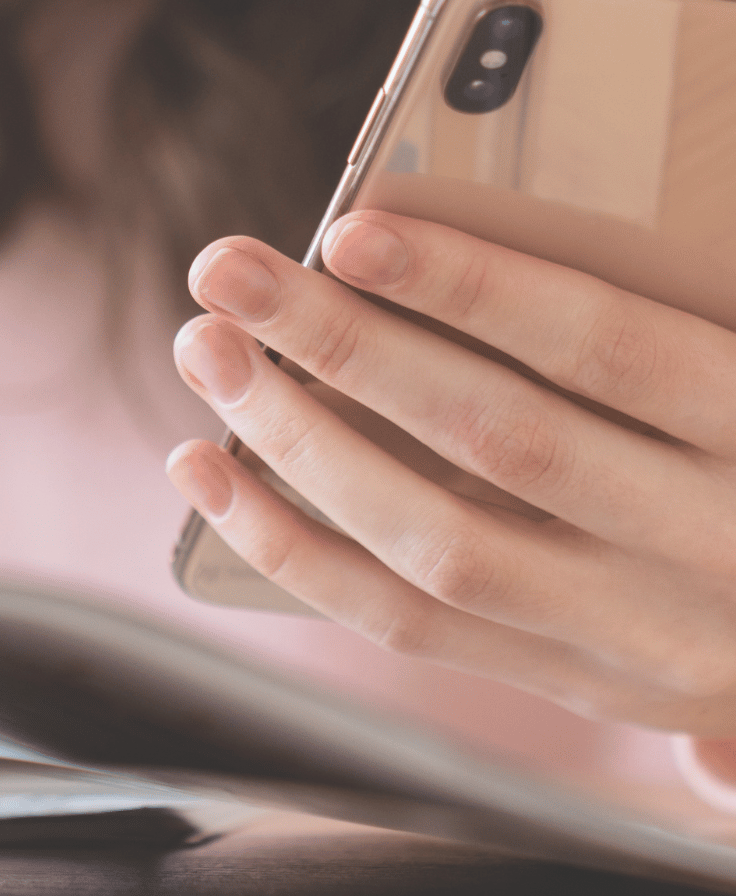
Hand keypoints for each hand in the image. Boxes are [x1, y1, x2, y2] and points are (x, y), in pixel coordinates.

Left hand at [168, 215, 735, 735]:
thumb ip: (649, 314)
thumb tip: (458, 213)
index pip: (603, 347)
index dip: (473, 287)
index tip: (351, 229)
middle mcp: (703, 541)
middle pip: (495, 439)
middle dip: (341, 347)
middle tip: (226, 270)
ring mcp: (634, 630)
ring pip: (436, 547)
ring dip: (297, 445)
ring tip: (209, 353)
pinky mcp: (574, 682)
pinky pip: (408, 627)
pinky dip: (292, 548)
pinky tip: (212, 471)